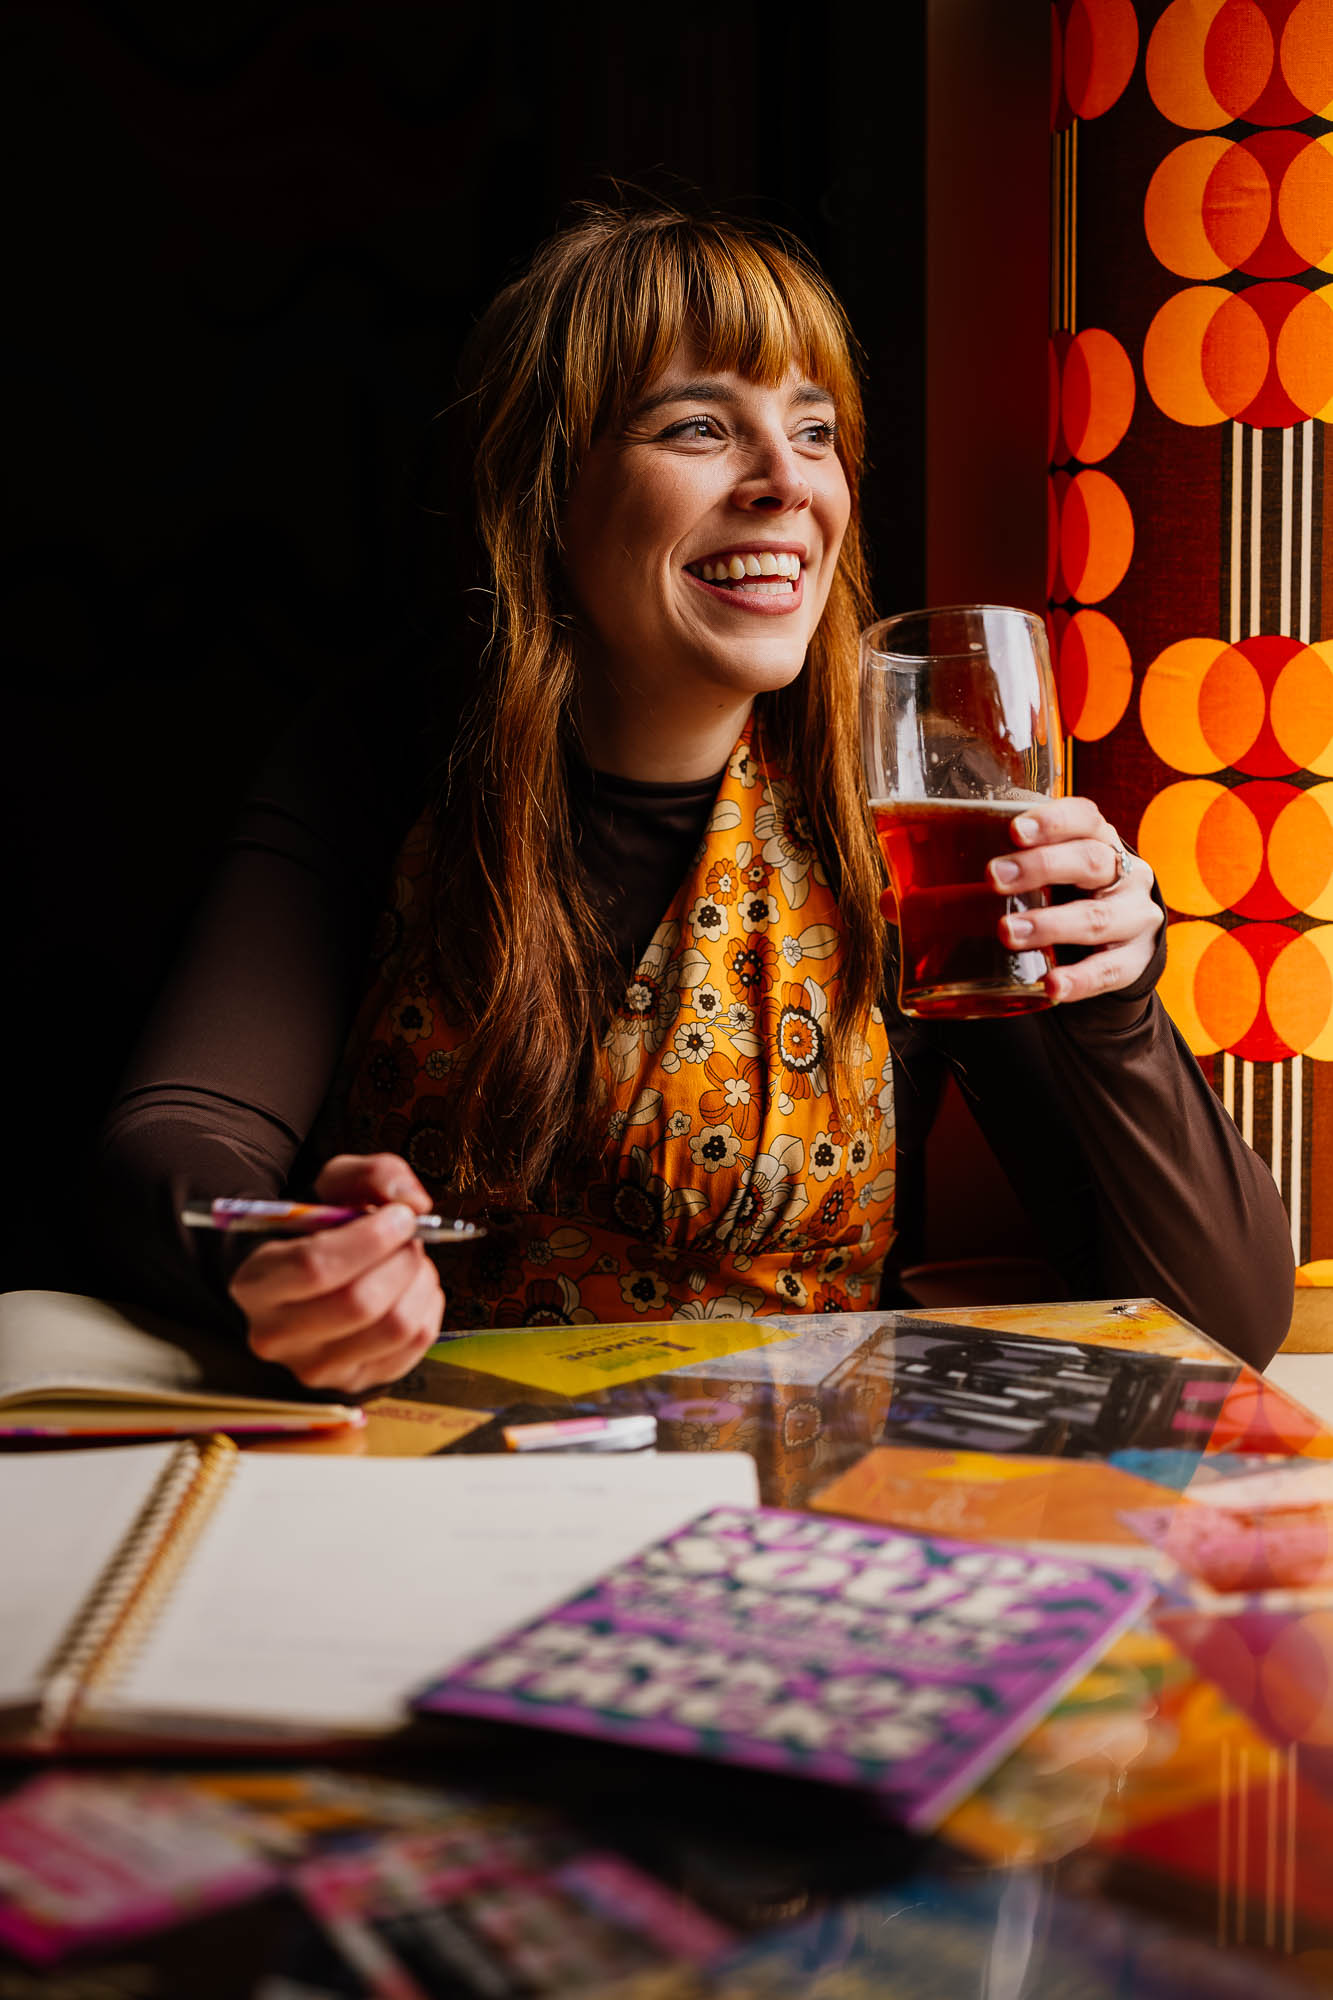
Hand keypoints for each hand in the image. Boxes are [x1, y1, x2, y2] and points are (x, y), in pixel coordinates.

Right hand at [230, 1154, 445, 1393]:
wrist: (309, 1279)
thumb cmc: (319, 1230)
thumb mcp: (333, 1187)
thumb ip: (372, 1175)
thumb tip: (413, 1201)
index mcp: (254, 1283)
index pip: (314, 1267)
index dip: (370, 1238)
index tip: (399, 1216)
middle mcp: (275, 1336)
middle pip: (359, 1303)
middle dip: (401, 1259)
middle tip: (411, 1235)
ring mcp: (314, 1369)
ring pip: (393, 1327)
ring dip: (420, 1282)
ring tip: (412, 1260)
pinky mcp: (354, 1383)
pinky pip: (415, 1345)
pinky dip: (429, 1307)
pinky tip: (413, 1288)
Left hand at [987, 797, 1162, 1004]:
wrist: (1123, 940)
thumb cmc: (1068, 893)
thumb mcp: (1044, 873)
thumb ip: (992, 871)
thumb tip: (902, 892)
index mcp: (1099, 840)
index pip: (1084, 818)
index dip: (1052, 822)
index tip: (1014, 831)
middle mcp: (1125, 873)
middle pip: (1090, 861)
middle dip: (1040, 868)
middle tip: (994, 879)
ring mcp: (1134, 917)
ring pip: (1097, 916)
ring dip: (1051, 924)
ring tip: (1009, 933)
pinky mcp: (1135, 960)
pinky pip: (1109, 971)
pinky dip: (1079, 979)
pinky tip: (1052, 985)